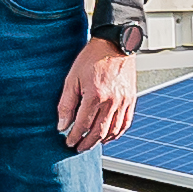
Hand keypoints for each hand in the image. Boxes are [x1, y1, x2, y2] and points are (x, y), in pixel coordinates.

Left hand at [54, 34, 139, 150]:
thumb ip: (66, 104)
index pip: (83, 125)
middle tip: (78, 147)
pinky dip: (117, 133)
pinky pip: (125, 123)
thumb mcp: (72, 79)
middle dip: (86, 143)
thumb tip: (62, 125)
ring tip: (91, 143)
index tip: (68, 142)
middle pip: (98, 132)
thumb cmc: (92, 58)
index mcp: (95, 96)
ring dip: (101, 141)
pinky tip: (108, 136)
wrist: (115, 44)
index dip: (74, 137)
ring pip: (113, 131)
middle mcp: (111, 101)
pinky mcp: (131, 99)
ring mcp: (123, 101)